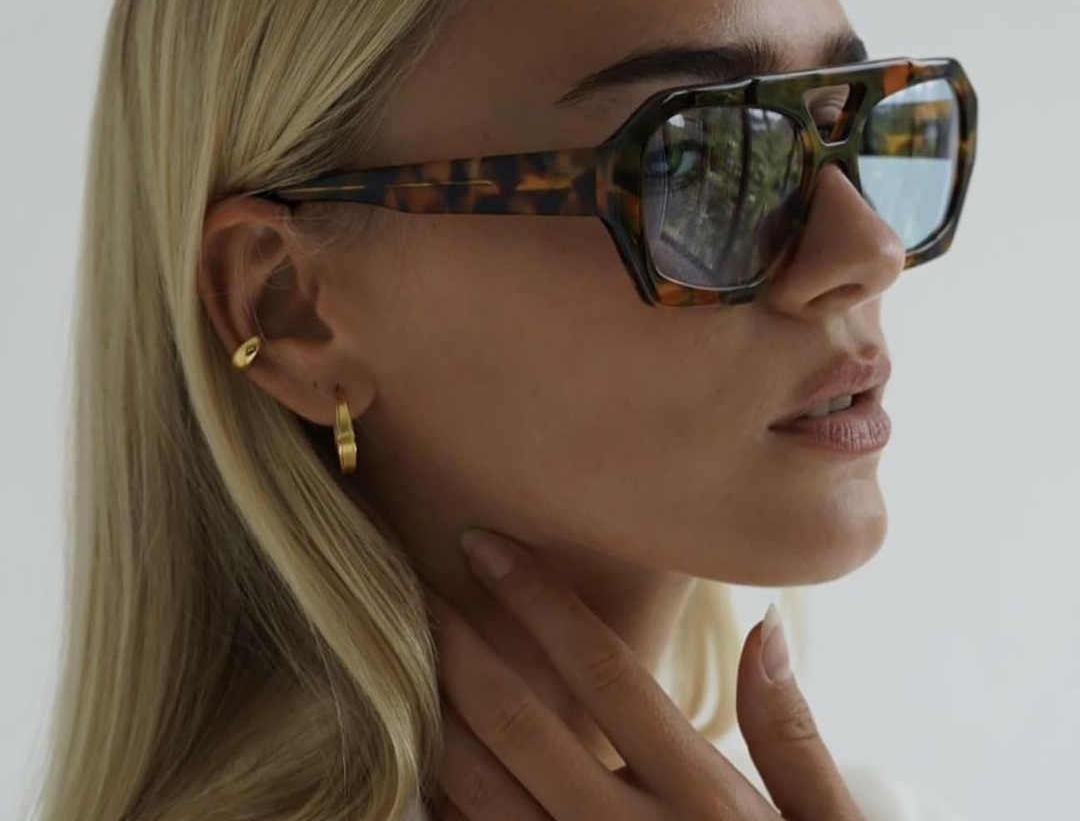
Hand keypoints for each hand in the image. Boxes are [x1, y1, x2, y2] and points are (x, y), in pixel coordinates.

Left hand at [423, 530, 867, 820]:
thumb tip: (766, 627)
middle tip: (414, 583)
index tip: (484, 544)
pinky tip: (422, 753)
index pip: (602, 669)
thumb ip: (793, 733)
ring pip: (482, 790)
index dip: (535, 598)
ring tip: (404, 653)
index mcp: (701, 797)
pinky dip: (442, 801)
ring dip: (436, 717)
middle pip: (521, 722)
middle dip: (459, 644)